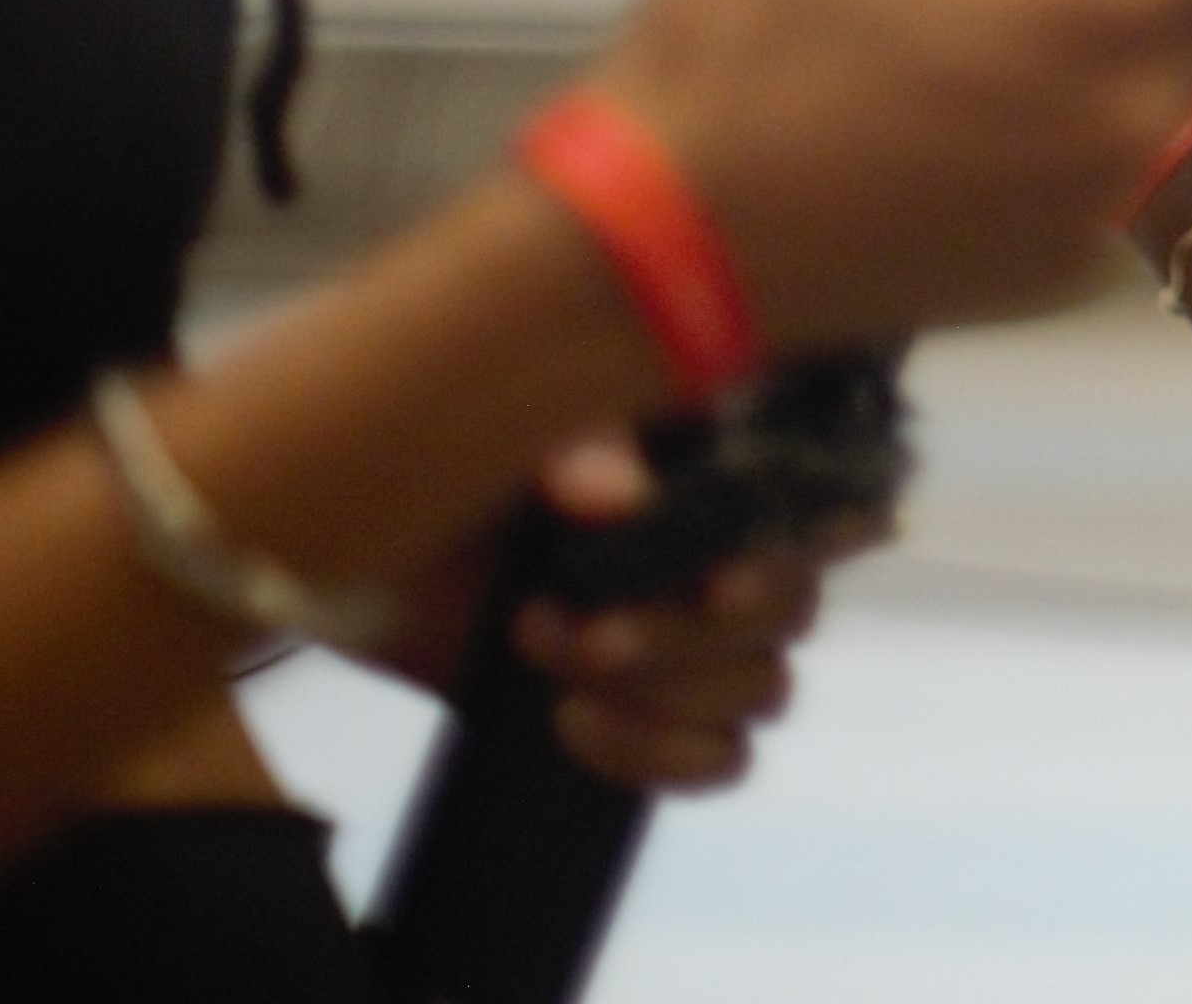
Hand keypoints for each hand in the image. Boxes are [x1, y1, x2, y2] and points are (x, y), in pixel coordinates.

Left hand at [372, 429, 872, 791]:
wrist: (360, 560)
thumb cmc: (453, 467)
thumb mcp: (515, 429)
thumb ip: (577, 446)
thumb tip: (620, 499)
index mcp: (715, 475)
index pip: (831, 500)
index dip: (822, 539)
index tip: (724, 574)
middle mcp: (725, 559)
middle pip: (792, 612)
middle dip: (689, 635)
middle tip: (592, 633)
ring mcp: (695, 649)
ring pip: (762, 690)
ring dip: (660, 690)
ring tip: (556, 661)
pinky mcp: (653, 721)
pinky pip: (722, 761)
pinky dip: (658, 756)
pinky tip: (575, 726)